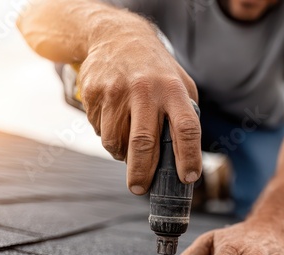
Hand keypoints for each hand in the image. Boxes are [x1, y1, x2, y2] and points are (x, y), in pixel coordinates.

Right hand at [78, 18, 200, 193]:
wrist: (115, 36)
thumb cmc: (154, 68)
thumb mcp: (179, 82)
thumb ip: (185, 113)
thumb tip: (186, 154)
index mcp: (172, 89)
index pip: (186, 128)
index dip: (189, 157)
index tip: (188, 179)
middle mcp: (144, 90)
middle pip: (143, 143)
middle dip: (142, 173)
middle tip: (139, 189)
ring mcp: (116, 91)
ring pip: (116, 141)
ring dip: (122, 155)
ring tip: (127, 148)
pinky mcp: (93, 94)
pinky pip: (99, 130)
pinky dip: (109, 137)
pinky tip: (114, 122)